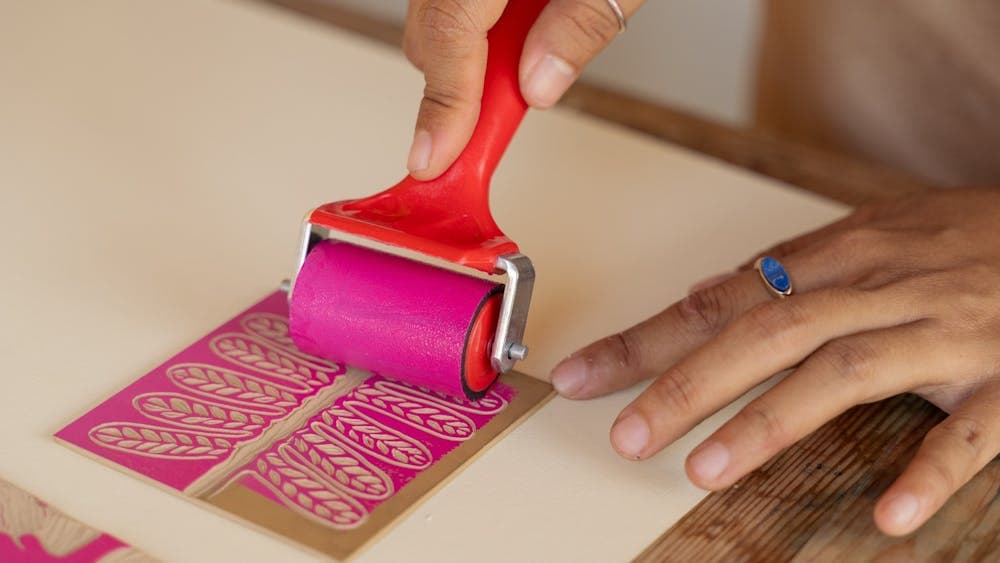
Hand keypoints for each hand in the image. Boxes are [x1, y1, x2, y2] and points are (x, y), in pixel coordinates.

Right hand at [402, 0, 640, 178]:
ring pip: (435, 12)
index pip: (448, 34)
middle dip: (460, 83)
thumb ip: (580, 25)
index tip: (434, 162)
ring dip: (472, 48)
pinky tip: (525, 19)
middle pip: (430, 29)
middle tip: (507, 118)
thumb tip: (539, 86)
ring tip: (535, 50)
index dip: (442, 107)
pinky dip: (481, 20)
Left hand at [550, 187, 999, 535]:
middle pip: (766, 332)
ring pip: (843, 372)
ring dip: (770, 423)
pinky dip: (928, 471)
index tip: (581, 376)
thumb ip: (793, 271)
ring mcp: (943, 332)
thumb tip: (710, 296)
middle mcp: (881, 288)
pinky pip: (969, 431)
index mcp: (842, 255)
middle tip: (625, 435)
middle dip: (687, 384)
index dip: (647, 338)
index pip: (723, 298)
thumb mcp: (874, 237)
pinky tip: (889, 515)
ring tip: (704, 470)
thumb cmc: (966, 239)